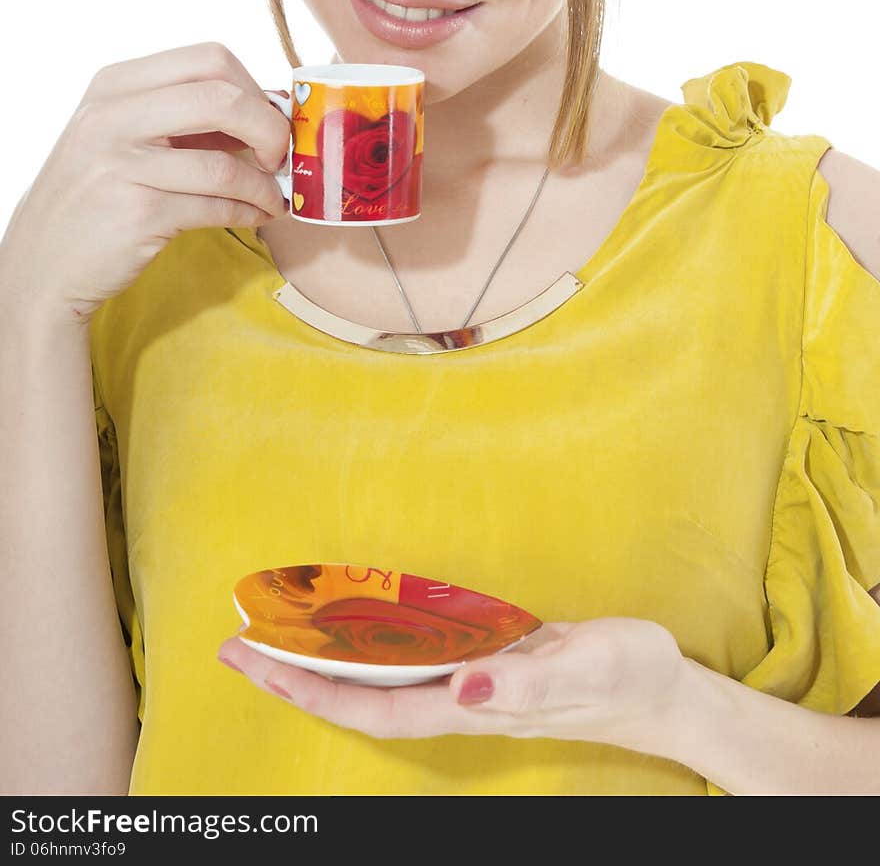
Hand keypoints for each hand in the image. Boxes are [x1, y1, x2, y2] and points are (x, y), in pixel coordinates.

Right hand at [1, 41, 290, 322]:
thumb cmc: (95, 196)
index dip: (253, 88)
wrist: (42, 264)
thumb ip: (182, 116)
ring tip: (274, 197)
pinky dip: (248, 211)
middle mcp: (112, 117)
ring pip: (224, 164)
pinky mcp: (137, 214)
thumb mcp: (121, 137)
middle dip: (269, 128)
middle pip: (222, 98)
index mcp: (114, 86)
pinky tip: (256, 215)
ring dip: (264, 185)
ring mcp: (121, 165)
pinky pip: (216, 207)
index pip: (208, 59)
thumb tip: (269, 106)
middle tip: (280, 157)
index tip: (270, 118)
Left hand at [217, 617, 686, 748]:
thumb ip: (532, 679)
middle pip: (359, 699)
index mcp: (474, 705)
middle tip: (235, 646)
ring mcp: (468, 683)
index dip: (312, 688)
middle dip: (294, 676)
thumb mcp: (589, 667)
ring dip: (322, 661)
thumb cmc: (626, 675)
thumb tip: (468, 685)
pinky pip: (408, 658)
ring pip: (378, 681)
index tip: (258, 662)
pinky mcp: (483, 661)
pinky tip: (350, 624)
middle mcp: (459, 699)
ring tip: (272, 632)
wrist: (660, 689)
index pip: (373, 707)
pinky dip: (368, 644)